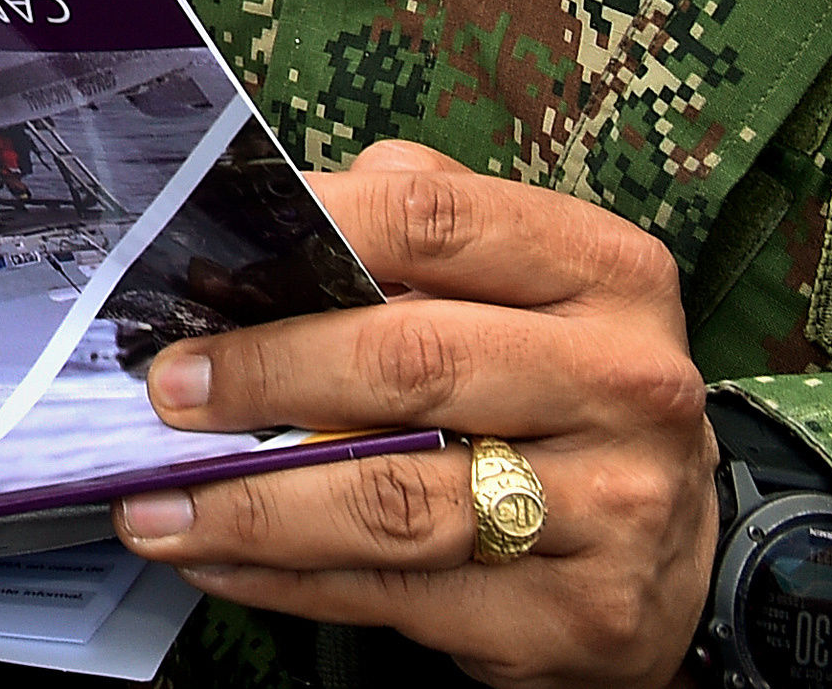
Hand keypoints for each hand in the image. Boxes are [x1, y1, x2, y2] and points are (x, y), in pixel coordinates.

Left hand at [109, 142, 715, 688]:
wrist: (677, 544)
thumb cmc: (560, 385)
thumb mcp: (527, 283)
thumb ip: (416, 231)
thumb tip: (270, 215)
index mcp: (605, 272)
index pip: (436, 220)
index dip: (309, 230)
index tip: (207, 259)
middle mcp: (623, 384)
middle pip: (411, 363)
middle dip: (265, 373)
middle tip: (168, 389)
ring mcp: (608, 509)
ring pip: (394, 500)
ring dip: (250, 503)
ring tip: (154, 500)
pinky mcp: (572, 616)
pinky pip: (396, 595)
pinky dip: (285, 578)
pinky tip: (217, 559)